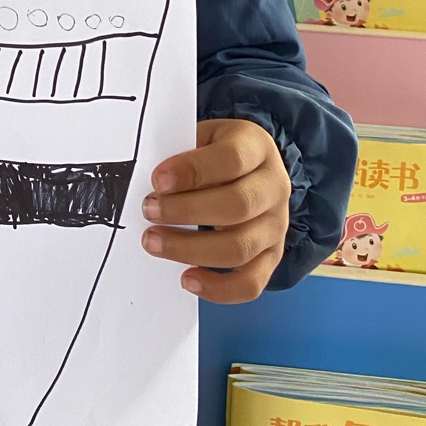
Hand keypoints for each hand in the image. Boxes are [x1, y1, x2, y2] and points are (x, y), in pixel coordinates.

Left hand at [140, 118, 289, 303]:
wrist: (250, 168)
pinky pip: (251, 283)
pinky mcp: (271, 257)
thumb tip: (152, 183)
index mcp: (257, 147)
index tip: (158, 180)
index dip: (192, 171)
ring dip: (191, 249)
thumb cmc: (216, 153)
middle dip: (186, 211)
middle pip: (237, 206)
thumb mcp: (203, 137)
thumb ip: (182, 153)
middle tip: (149, 210)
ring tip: (154, 242)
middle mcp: (274, 187)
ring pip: (240, 247)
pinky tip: (187, 279)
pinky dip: (218, 288)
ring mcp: (276, 225)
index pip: (231, 159)